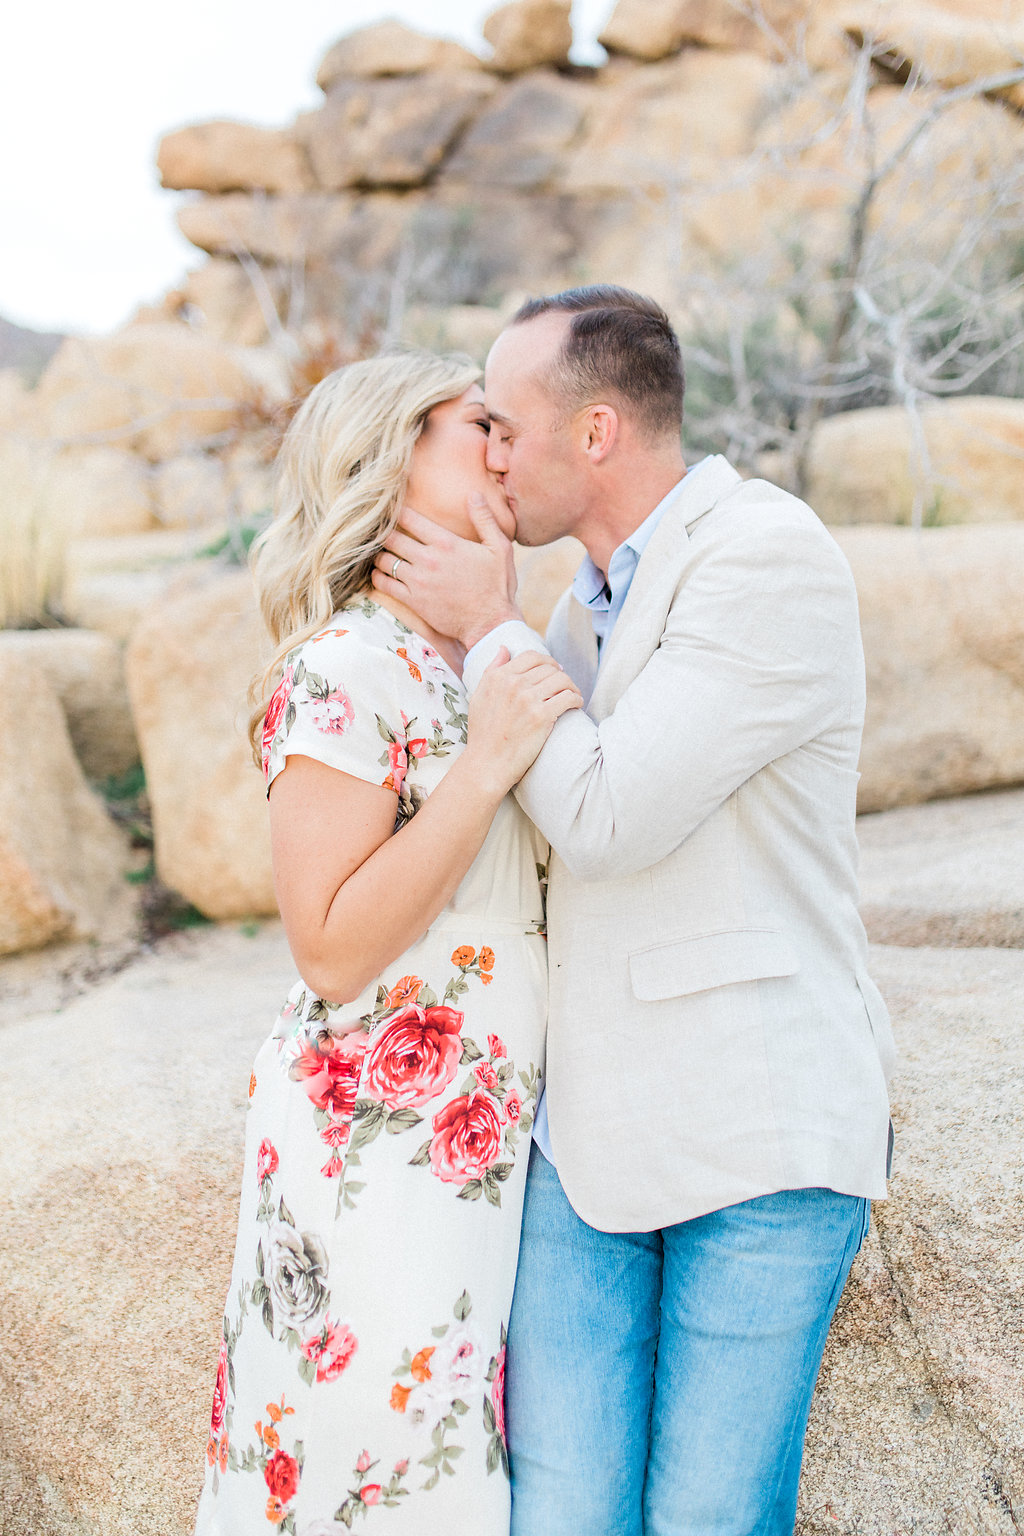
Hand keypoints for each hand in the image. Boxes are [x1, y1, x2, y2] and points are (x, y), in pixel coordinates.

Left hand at [372, 496, 522, 648]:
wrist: (491, 623)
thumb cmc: (498, 585)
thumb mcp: (500, 548)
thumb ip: (484, 520)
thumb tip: (474, 494)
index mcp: (446, 543)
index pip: (410, 519)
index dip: (397, 511)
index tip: (392, 509)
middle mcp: (428, 559)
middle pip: (391, 537)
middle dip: (383, 531)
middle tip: (378, 529)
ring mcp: (418, 581)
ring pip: (384, 560)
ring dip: (379, 554)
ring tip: (380, 550)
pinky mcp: (413, 600)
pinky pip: (385, 584)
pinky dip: (377, 576)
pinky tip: (379, 573)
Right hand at [464, 648, 582, 795]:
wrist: (487, 764)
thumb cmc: (483, 735)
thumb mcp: (478, 697)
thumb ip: (491, 670)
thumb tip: (504, 648)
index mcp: (498, 677)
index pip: (531, 656)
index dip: (547, 661)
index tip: (554, 670)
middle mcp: (513, 684)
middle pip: (549, 668)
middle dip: (560, 675)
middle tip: (565, 685)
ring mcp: (528, 700)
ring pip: (562, 680)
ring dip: (571, 686)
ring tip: (572, 695)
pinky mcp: (541, 716)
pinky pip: (568, 697)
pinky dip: (576, 699)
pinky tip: (576, 704)